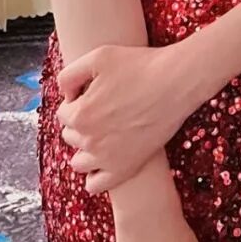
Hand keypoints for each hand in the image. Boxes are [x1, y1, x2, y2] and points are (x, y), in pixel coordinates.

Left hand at [57, 43, 194, 193]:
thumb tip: (66, 95)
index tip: (95, 94)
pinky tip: (105, 161)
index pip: (64, 114)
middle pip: (71, 136)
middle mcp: (89, 140)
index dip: (78, 101)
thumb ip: (70, 75)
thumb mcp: (99, 56)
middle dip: (82, 123)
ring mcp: (106, 158)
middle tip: (105, 110)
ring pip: (79, 162)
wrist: (177, 82)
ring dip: (86, 149)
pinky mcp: (125, 168)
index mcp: (80, 114)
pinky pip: (95, 185)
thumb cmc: (140, 65)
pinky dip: (94, 177)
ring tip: (105, 133)